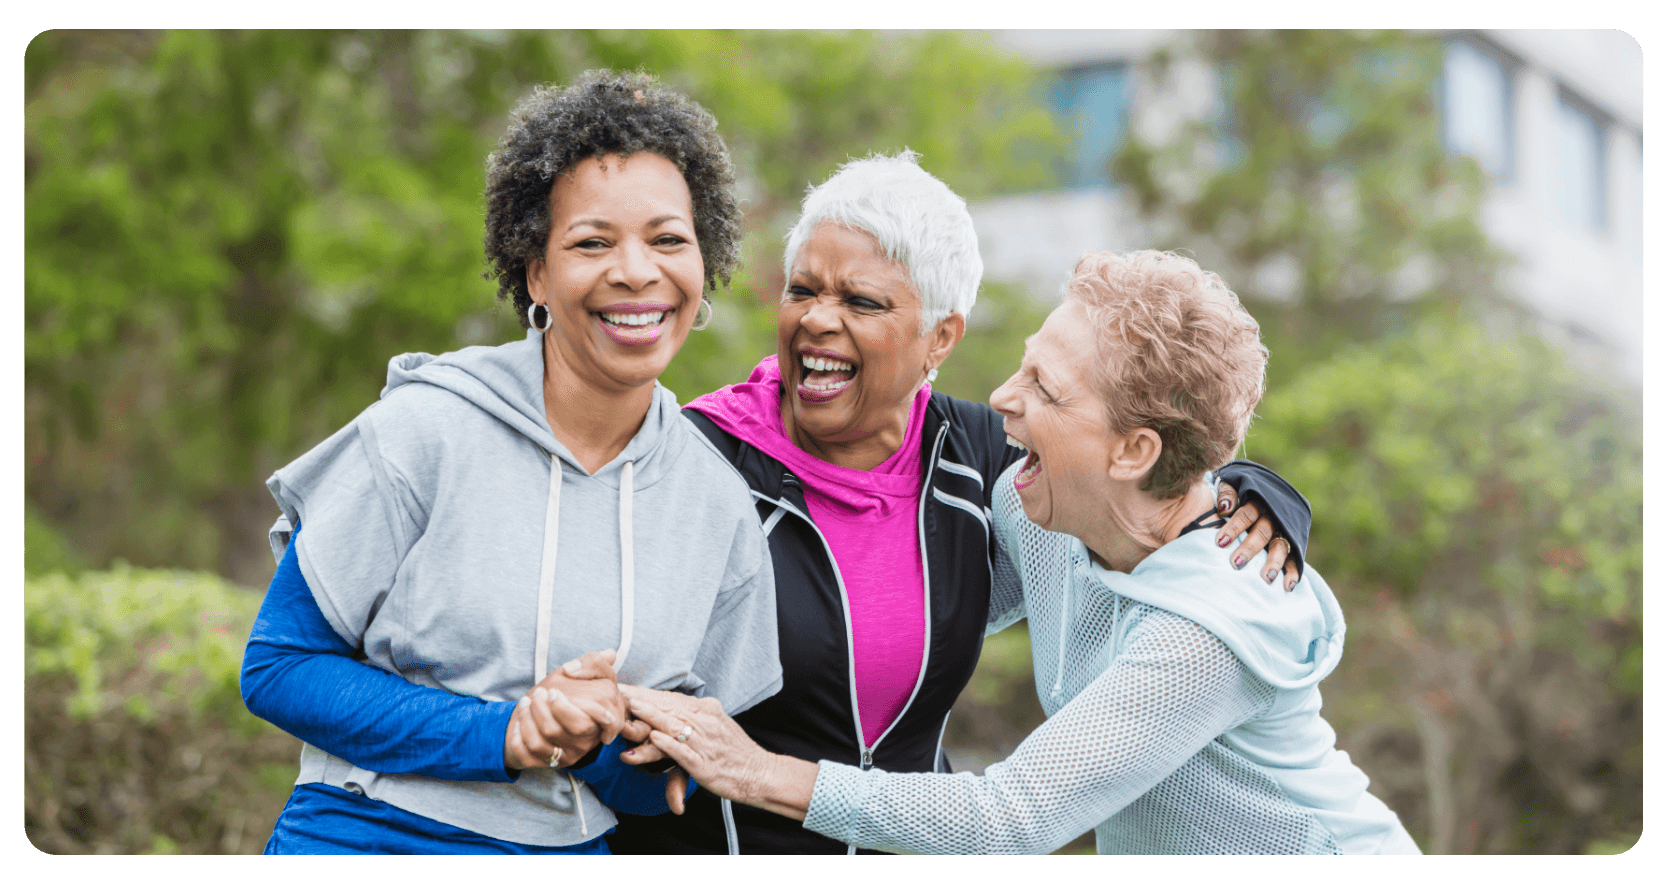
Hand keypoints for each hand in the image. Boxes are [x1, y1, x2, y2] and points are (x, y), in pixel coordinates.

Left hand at [503, 649, 626, 771]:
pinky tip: (517, 725)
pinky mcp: (553, 763)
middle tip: (538, 694)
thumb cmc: (564, 692)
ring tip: (524, 703)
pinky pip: (531, 754)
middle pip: (574, 728)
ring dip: (528, 718)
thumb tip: (598, 660)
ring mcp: (572, 752)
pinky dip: (519, 738)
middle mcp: (590, 738)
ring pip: (547, 740)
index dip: (573, 707)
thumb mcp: (581, 673)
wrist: (539, 715)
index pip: (604, 719)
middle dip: (548, 708)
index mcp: (605, 717)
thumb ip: (595, 663)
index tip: (553, 692)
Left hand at [622, 689, 813, 821]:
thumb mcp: (716, 727)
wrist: (761, 773)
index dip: (648, 693)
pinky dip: (669, 744)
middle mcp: (707, 721)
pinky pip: (684, 751)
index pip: (673, 698)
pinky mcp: (705, 764)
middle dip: (644, 699)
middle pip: (670, 707)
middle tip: (620, 691)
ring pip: (675, 725)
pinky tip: (654, 737)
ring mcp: (706, 742)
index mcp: (708, 710)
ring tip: (633, 707)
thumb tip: (673, 715)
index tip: (626, 686)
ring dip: (652, 715)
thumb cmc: (736, 753)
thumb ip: (694, 720)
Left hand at [1215, 483, 1300, 590]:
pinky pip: (1294, 559)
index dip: (1234, 527)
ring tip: (1266, 578)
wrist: (1257, 498)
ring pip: (1280, 547)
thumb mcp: (1232, 487)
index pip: (1246, 514)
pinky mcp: (1290, 546)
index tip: (1220, 542)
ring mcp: (1282, 532)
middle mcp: (1272, 517)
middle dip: (1250, 548)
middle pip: (1262, 532)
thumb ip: (1226, 493)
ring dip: (1273, 562)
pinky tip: (1288, 586)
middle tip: (1236, 563)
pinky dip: (1292, 572)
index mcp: (1257, 502)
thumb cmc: (1235, 498)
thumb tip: (1225, 507)